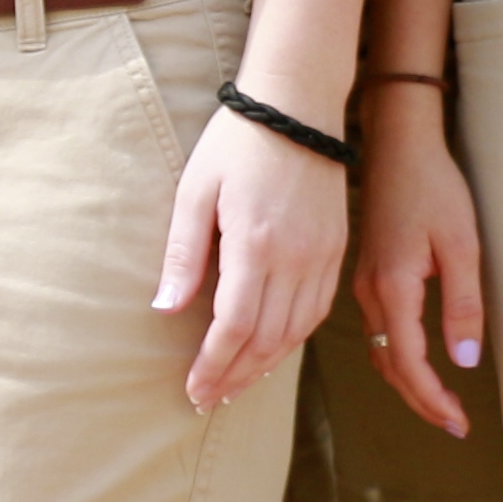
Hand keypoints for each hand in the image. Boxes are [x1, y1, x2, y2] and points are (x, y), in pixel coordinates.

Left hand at [158, 103, 346, 412]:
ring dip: (264, 365)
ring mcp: (321, 254)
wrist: (297, 104)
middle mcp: (296, 257)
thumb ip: (184, 253)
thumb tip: (166, 309)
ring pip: (296, 331)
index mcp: (256, 243)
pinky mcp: (336, 248)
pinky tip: (271, 349)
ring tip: (236, 383)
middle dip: (235, 376)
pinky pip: (317, 310)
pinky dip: (293, 339)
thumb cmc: (237, 142)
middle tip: (209, 398)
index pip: (235, 326)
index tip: (193, 388)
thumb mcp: (196, 190)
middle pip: (266, 339)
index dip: (213, 364)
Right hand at [351, 77, 486, 436]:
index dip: (433, 399)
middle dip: (422, 401)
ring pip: (380, 353)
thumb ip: (463, 305)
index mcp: (393, 287)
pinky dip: (395, 359)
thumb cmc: (433, 187)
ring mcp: (363, 285)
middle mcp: (370, 293)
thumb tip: (463, 362)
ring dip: (407, 383)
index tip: (459, 422)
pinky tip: (414, 364)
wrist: (397, 145)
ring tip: (439, 404)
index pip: (409, 363)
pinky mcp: (367, 276)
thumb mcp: (462, 244)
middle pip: (389, 367)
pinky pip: (377, 333)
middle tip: (454, 424)